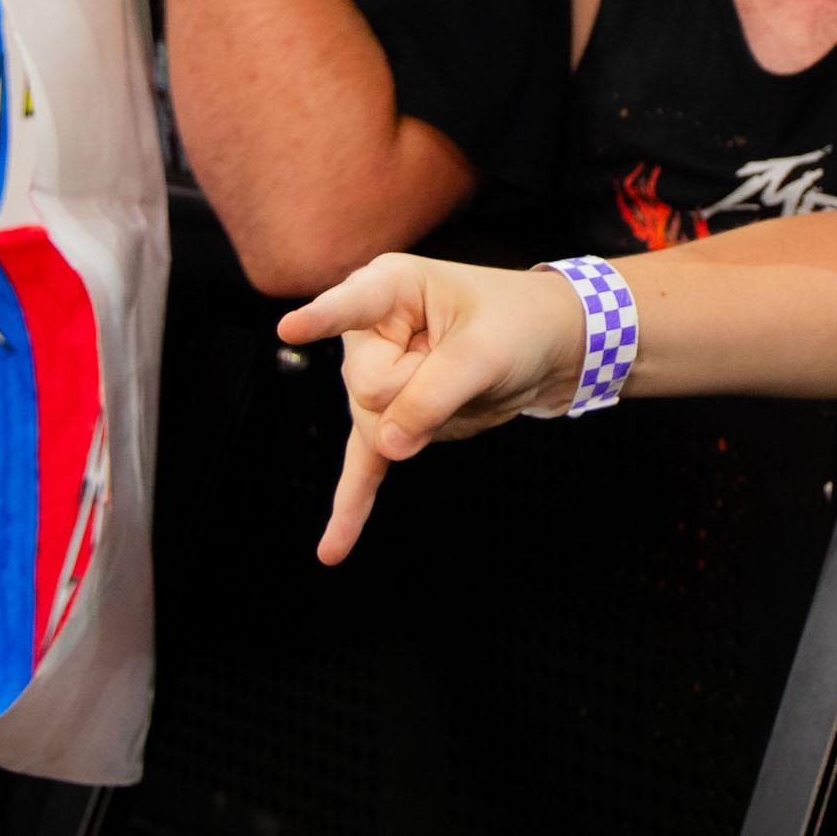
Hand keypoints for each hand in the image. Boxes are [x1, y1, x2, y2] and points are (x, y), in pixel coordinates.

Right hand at [274, 254, 589, 563]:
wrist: (545, 346)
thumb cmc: (517, 325)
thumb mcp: (484, 353)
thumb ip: (431, 397)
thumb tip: (387, 447)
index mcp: (389, 289)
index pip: (348, 307)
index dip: (321, 319)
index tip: (291, 330)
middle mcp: (368, 332)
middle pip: (368, 388)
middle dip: (420, 391)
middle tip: (461, 363)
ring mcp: (372, 377)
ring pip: (376, 427)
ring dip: (426, 422)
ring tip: (459, 384)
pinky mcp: (387, 419)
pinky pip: (364, 466)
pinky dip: (353, 505)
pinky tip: (335, 546)